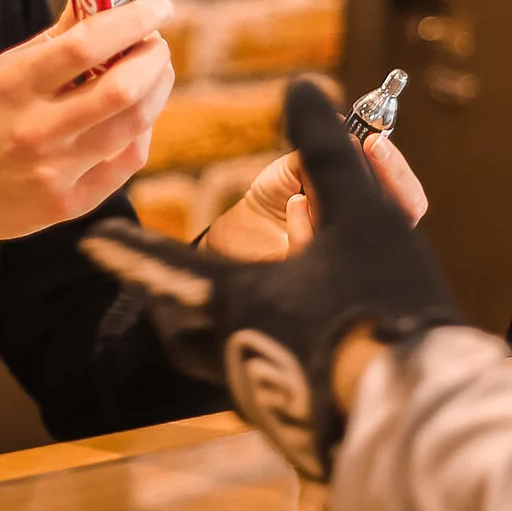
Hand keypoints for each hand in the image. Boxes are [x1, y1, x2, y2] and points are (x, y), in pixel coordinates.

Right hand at [0, 0, 176, 294]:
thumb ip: (48, 43)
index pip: (88, 44)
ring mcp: (54, 173)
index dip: (133, 19)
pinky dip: (141, 132)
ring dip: (156, 89)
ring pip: (135, 125)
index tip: (157, 6)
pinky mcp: (66, 205)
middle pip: (124, 87)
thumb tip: (94, 4)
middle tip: (155, 42)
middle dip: (154, 55)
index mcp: (11, 87)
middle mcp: (35, 130)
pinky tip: (136, 117)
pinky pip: (126, 164)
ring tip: (152, 72)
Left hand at [79, 81, 460, 481]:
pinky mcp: (290, 422)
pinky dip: (272, 347)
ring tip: (254, 298)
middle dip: (177, 292)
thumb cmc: (381, 303)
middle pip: (180, 319)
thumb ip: (325, 147)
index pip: (161, 264)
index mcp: (230, 299)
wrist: (419, 419)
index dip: (128, 249)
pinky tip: (313, 337)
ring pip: (218, 349)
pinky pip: (259, 376)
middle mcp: (227, 350)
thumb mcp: (359, 211)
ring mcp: (256, 395)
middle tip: (172, 278)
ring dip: (230, 317)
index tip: (93, 241)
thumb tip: (302, 87)